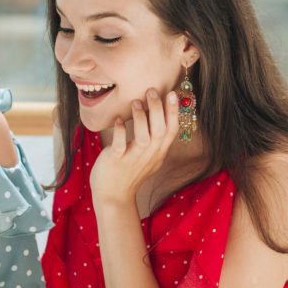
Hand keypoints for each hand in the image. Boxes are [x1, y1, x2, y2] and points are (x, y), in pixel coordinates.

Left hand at [90, 89, 179, 208]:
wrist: (113, 196)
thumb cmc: (129, 173)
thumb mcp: (148, 157)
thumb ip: (155, 140)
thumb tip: (159, 114)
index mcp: (158, 153)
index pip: (171, 131)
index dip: (174, 113)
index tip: (173, 94)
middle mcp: (149, 155)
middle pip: (160, 131)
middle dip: (158, 110)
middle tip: (152, 91)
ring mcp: (133, 159)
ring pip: (143, 137)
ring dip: (141, 119)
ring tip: (136, 102)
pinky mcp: (117, 162)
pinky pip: (121, 145)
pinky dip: (120, 132)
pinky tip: (119, 120)